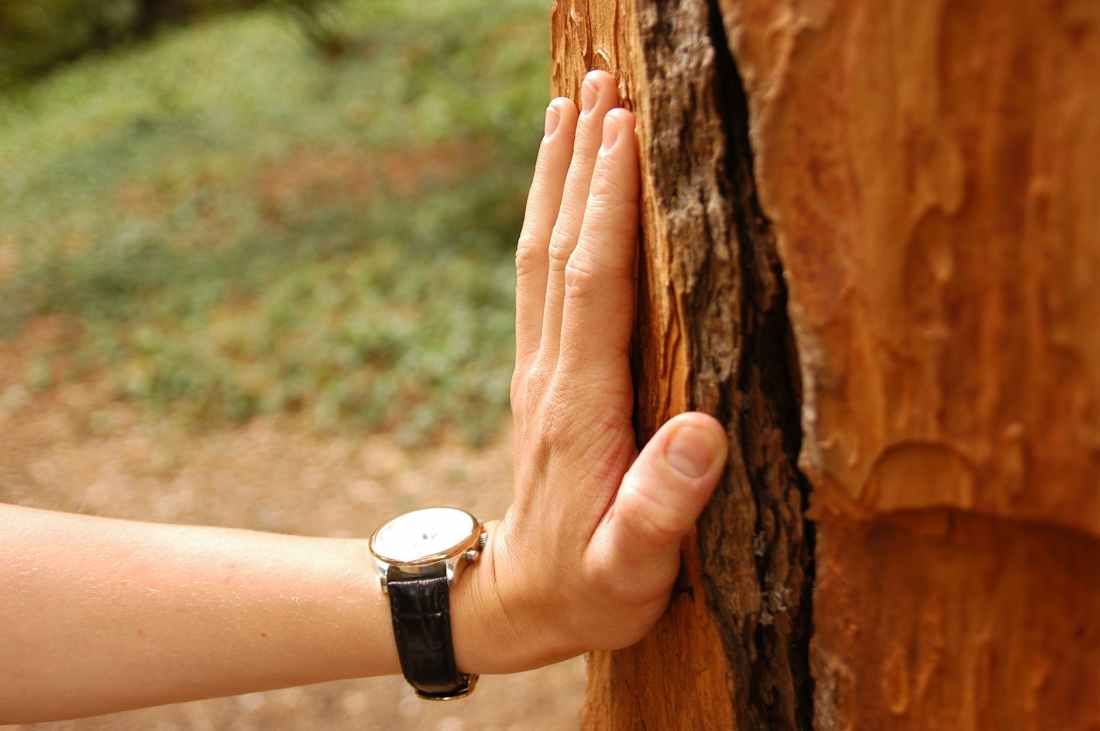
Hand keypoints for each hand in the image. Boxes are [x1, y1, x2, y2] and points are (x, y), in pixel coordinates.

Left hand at [454, 71, 727, 672]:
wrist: (516, 603)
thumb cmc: (588, 589)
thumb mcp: (630, 569)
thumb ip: (662, 508)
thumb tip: (703, 432)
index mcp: (580, 406)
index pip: (594, 284)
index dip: (608, 205)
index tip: (625, 130)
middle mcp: (550, 373)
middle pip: (560, 249)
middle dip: (579, 162)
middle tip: (599, 82)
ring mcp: (538, 370)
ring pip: (539, 255)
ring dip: (554, 179)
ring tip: (568, 107)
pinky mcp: (539, 375)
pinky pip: (538, 281)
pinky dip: (548, 222)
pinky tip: (559, 193)